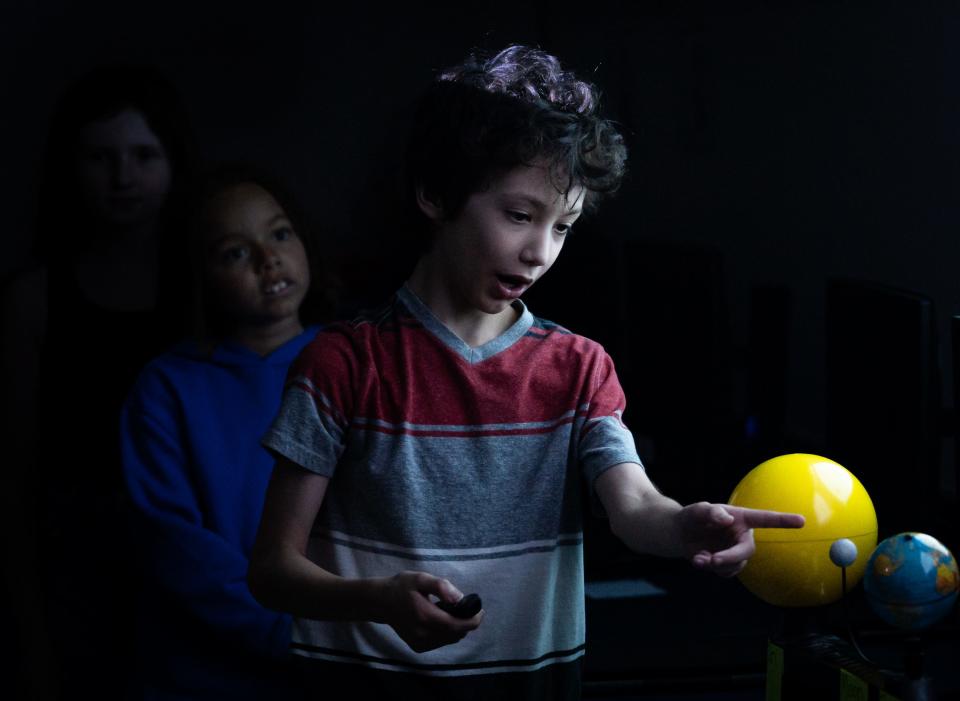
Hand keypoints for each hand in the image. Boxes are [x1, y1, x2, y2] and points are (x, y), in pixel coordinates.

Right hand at [380, 571, 482, 652]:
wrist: (381, 602)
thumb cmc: (402, 587)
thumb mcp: (421, 579)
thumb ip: (441, 587)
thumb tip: (460, 598)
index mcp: (425, 616)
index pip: (457, 625)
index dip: (473, 620)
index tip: (479, 610)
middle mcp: (422, 634)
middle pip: (456, 634)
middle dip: (466, 622)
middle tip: (464, 606)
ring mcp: (420, 643)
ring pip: (450, 639)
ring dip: (457, 627)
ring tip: (449, 611)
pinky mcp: (418, 647)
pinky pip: (442, 642)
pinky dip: (447, 632)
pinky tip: (440, 619)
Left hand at [679, 502, 804, 576]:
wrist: (681, 534)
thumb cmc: (692, 517)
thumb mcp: (697, 510)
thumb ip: (711, 512)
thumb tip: (727, 520)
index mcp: (741, 518)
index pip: (765, 519)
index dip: (783, 520)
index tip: (802, 521)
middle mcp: (742, 535)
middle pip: (747, 551)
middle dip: (731, 557)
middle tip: (713, 560)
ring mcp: (736, 551)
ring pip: (735, 565)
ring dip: (716, 564)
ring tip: (698, 557)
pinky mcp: (728, 564)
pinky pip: (725, 572)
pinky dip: (710, 568)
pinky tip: (698, 560)